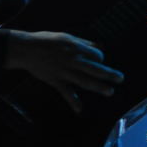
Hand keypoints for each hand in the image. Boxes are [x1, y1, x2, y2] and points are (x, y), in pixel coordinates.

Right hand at [4, 30, 124, 112]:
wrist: (26, 49)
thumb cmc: (47, 40)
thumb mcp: (68, 37)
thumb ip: (85, 43)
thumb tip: (100, 46)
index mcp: (77, 49)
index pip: (97, 56)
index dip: (101, 59)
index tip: (100, 61)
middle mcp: (74, 61)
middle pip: (96, 70)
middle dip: (110, 75)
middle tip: (120, 79)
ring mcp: (65, 72)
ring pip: (85, 81)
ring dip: (98, 87)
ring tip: (110, 92)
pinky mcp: (56, 81)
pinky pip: (66, 93)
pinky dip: (73, 102)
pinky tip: (80, 110)